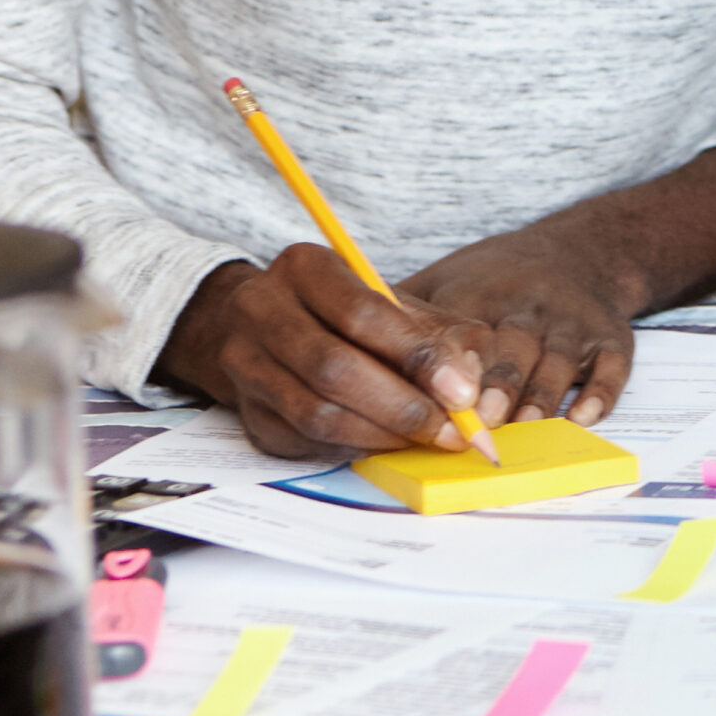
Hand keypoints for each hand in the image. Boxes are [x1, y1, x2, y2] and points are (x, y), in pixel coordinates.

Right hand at [156, 247, 491, 458]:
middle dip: (403, 408)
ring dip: (381, 434)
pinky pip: (303, 441)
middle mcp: (263, 309)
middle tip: (452, 432)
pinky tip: (388, 443)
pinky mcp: (247, 411)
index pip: (362, 313)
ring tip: (427, 439)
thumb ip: (443, 336)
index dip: (416, 357)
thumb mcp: (399, 306)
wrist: (267, 326)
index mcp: (306, 268)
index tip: (463, 395)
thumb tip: (470, 387)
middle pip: (334, 368)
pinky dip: (353, 447)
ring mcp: (245, 362)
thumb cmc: (350, 313)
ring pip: (315, 413)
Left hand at [398, 214, 641, 428]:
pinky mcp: (611, 336)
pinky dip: (600, 393)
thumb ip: (401, 316)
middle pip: (514, 348)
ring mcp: (574, 321)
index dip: (452, 367)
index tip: (438, 398)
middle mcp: (530, 306)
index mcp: (483, 293)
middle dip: (497, 387)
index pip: (464, 331)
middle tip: (479, 424)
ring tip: (524, 427)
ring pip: (560, 362)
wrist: (581, 250)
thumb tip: (336, 352)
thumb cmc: (499, 278)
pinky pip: (612, 367)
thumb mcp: (447, 280)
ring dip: (542, 396)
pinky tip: (584, 418)